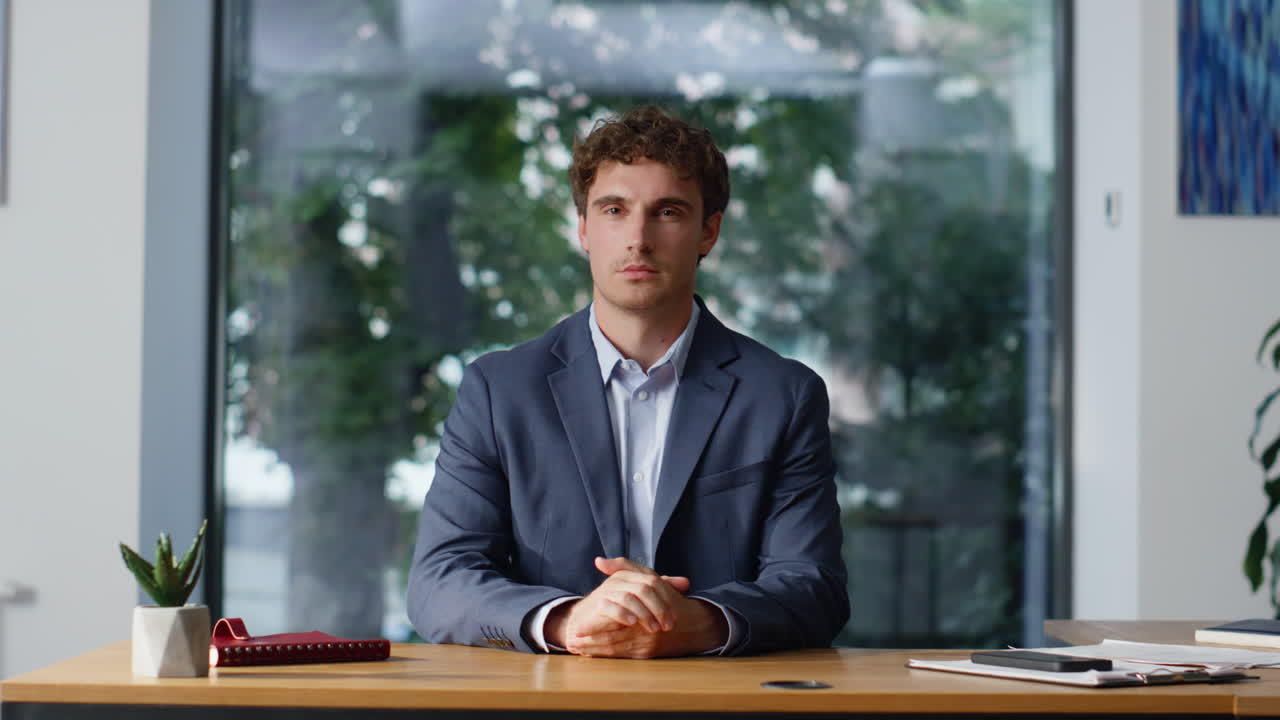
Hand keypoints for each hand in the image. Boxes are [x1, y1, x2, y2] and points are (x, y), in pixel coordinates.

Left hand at [549, 557, 727, 657]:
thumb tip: (599, 561)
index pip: (613, 616)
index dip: (592, 623)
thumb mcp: (649, 578)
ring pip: (615, 647)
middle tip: (569, 640)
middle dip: (588, 639)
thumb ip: (624, 568)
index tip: (574, 624)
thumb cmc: (668, 599)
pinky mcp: (648, 654)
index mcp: (643, 604)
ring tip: (575, 648)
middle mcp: (645, 626)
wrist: (694, 624)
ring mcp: (647, 641)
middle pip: (611, 635)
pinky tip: (590, 654)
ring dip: (593, 649)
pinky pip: (622, 656)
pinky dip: (604, 655)